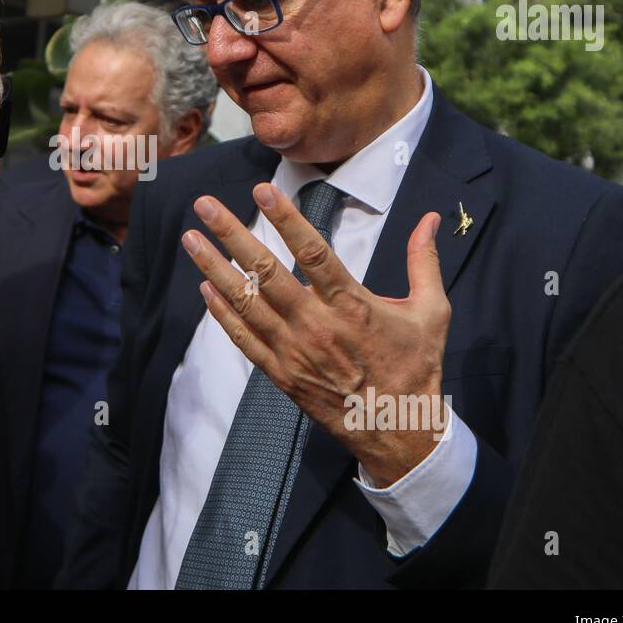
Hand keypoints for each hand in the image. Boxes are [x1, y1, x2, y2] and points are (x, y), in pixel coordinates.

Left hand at [182, 183, 450, 486]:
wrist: (397, 432)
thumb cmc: (416, 369)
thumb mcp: (431, 313)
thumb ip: (424, 261)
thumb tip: (432, 218)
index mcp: (352, 306)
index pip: (313, 252)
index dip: (286, 219)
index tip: (262, 191)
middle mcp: (317, 326)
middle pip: (266, 272)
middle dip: (232, 234)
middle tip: (205, 205)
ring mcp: (294, 351)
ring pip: (246, 302)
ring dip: (214, 268)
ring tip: (190, 239)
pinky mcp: (281, 373)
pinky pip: (244, 339)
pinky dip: (223, 313)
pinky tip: (205, 288)